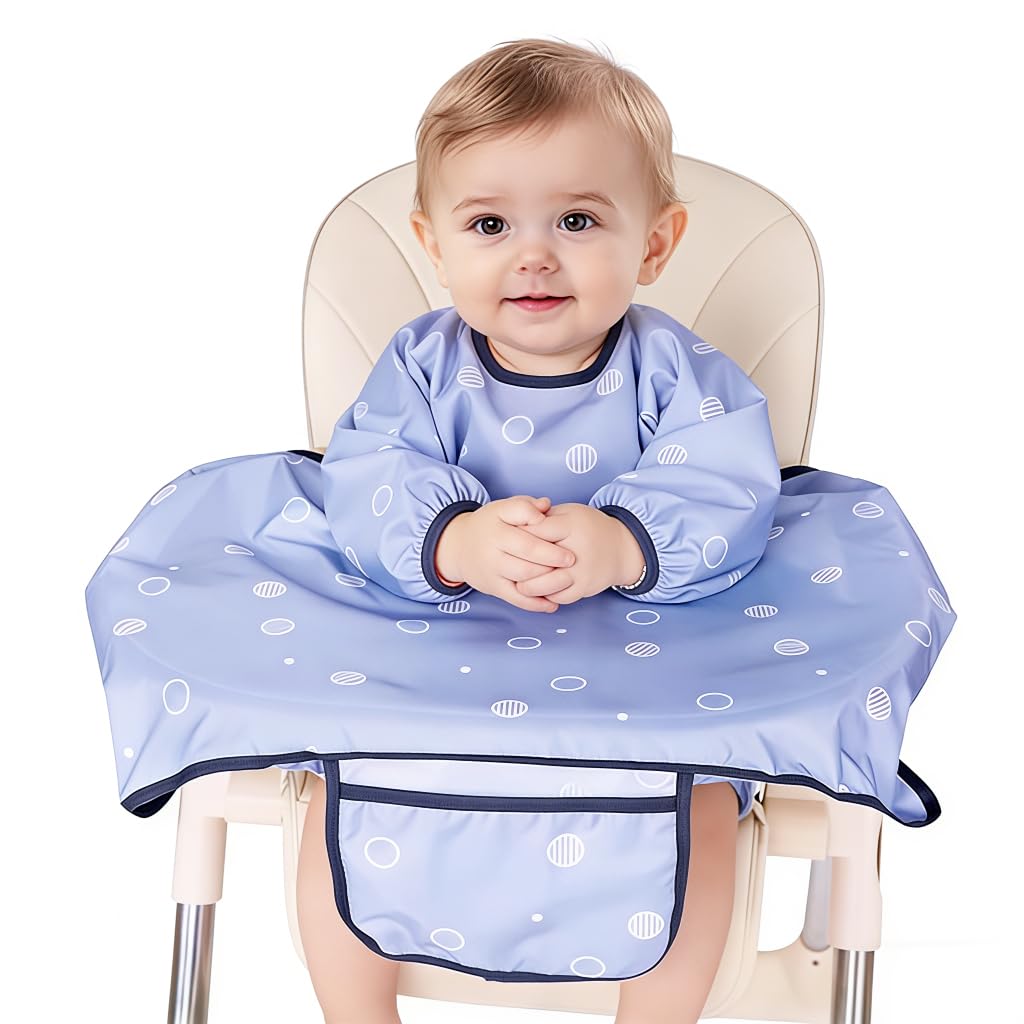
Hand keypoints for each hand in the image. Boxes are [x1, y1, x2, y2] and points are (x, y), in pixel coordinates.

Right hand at [436, 495, 576, 612]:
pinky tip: (552, 604)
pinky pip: (516, 599)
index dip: (547, 535)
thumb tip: (546, 505)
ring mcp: (492, 570)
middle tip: (572, 559)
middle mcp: (492, 548)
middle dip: (552, 558)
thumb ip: (525, 506)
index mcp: (497, 526)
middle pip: (527, 555)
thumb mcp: (502, 508)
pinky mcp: (493, 587)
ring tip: (566, 577)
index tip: (565, 538)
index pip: (525, 531)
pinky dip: (535, 604)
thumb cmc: (489, 525)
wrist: (458, 546)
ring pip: (523, 577)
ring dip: (547, 579)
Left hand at [514, 502, 641, 604]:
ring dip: (528, 586)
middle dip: (518, 563)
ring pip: (546, 584)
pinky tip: (535, 591)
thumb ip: (544, 516)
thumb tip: (517, 523)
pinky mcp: (584, 589)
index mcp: (571, 526)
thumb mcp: (569, 513)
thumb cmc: (588, 527)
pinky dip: (544, 596)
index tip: (506, 537)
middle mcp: (576, 550)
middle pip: (539, 561)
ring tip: (517, 583)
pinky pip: (558, 597)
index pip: (536, 531)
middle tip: (505, 563)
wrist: (621, 548)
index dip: (518, 534)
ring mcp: (581, 572)